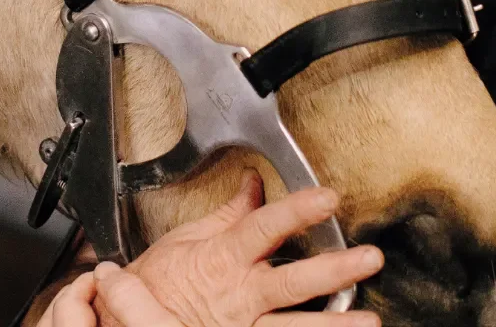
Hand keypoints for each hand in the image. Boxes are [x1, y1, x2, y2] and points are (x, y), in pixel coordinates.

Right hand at [109, 170, 381, 326]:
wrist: (125, 325)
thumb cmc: (157, 282)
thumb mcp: (186, 239)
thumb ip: (229, 213)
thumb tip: (254, 183)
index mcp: (224, 258)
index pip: (266, 228)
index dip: (298, 211)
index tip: (328, 197)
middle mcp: (240, 295)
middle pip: (294, 282)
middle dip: (335, 271)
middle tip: (370, 259)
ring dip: (335, 326)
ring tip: (370, 323)